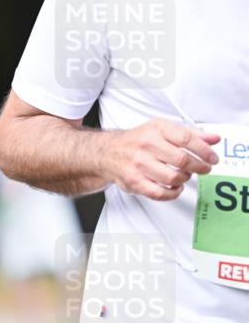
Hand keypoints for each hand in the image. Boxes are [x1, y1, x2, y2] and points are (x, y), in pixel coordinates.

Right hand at [104, 119, 219, 201]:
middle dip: (199, 166)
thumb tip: (213, 139)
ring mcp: (139, 164)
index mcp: (155, 129)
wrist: (108, 152)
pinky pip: (160, 193)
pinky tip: (175, 187)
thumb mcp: (162, 129)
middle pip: (182, 159)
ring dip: (185, 179)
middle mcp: (146, 145)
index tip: (212, 158)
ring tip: (185, 176)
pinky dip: (173, 192)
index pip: (186, 138)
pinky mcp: (134, 181)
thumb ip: (190, 134)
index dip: (204, 150)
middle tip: (204, 168)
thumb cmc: (138, 141)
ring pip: (173, 177)